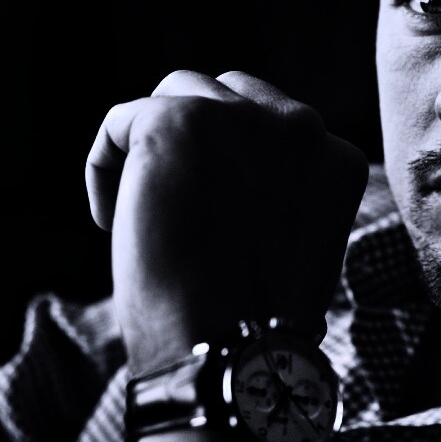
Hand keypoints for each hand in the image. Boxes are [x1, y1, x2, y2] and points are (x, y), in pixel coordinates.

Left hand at [85, 70, 368, 373]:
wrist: (225, 346)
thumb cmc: (254, 324)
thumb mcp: (297, 250)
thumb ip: (283, 194)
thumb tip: (230, 179)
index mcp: (336, 159)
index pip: (272, 124)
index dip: (230, 163)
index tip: (210, 214)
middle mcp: (297, 126)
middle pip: (227, 95)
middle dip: (194, 142)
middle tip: (175, 205)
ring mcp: (236, 118)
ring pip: (175, 95)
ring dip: (152, 149)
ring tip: (142, 213)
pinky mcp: (174, 121)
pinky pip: (121, 122)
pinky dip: (104, 170)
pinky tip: (114, 222)